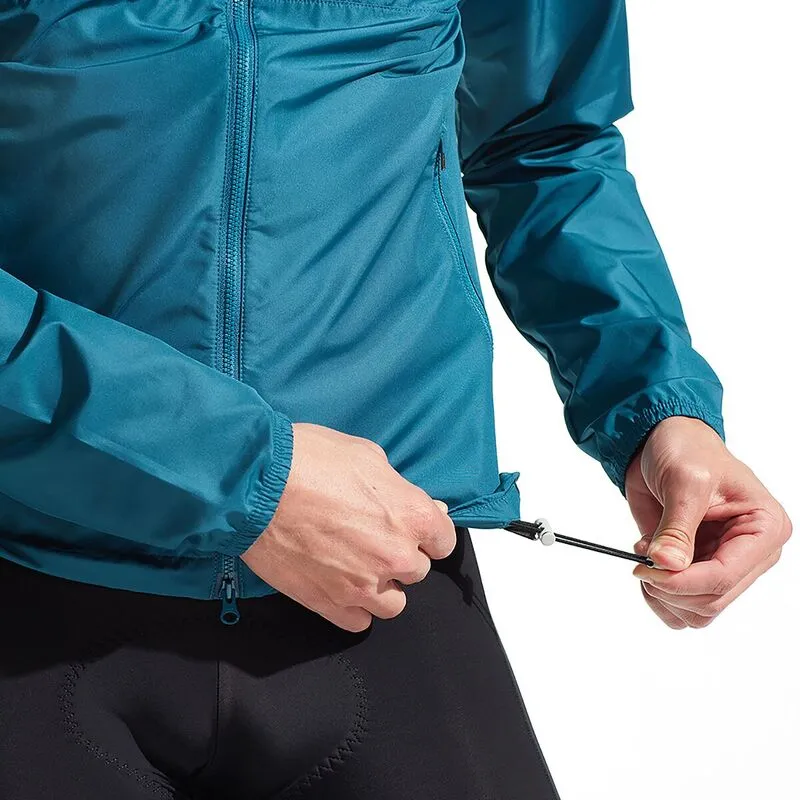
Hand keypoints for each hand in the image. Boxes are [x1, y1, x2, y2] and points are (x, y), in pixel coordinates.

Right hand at [240, 422, 455, 632]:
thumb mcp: (365, 454)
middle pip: (417, 570)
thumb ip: (397, 486)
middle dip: (400, 554)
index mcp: (411, 514)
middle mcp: (395, 555)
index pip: (443, 539)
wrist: (255, 485)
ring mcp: (362, 584)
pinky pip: (359, 621)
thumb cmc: (308, 460)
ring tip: (359, 566)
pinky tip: (341, 586)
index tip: (413, 526)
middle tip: (372, 537)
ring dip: (382, 586)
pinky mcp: (328, 603)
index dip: (428, 531)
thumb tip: (413, 501)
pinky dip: (355, 608)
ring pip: (394, 603)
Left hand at [625, 416, 791, 628]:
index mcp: (764, 529)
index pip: (725, 576)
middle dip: (670, 587)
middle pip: (711, 600)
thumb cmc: (686, 449)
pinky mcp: (697, 569)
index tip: (647, 569)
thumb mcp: (684, 481)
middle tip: (642, 560)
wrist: (661, 442)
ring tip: (647, 554)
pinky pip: (680, 605)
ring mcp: (723, 564)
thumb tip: (667, 565)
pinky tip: (649, 561)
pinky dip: (657, 593)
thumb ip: (677, 527)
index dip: (683, 581)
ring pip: (697, 611)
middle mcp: (749, 554)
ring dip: (662, 593)